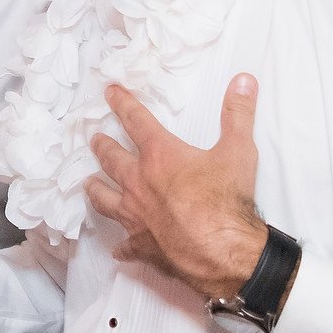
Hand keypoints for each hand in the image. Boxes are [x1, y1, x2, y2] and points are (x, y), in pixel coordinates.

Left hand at [85, 77, 265, 301]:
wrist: (223, 253)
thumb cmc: (227, 201)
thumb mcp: (239, 151)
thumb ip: (238, 113)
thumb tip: (243, 79)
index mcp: (160, 157)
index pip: (135, 121)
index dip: (121, 103)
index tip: (108, 92)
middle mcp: (139, 183)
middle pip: (111, 159)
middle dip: (101, 146)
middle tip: (93, 139)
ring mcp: (135, 215)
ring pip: (103, 198)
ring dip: (95, 188)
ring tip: (89, 183)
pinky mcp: (140, 245)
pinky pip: (125, 245)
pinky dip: (122, 246)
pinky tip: (118, 249)